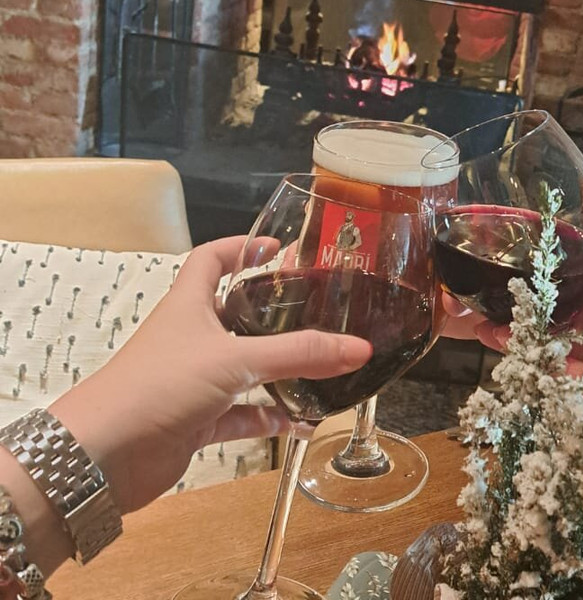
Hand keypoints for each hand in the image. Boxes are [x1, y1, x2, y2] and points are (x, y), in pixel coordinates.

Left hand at [48, 236, 373, 514]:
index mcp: (189, 305)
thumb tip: (357, 348)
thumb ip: (299, 354)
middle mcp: (191, 338)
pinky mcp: (196, 420)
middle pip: (237, 314)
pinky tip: (301, 421)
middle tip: (316, 311)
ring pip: (246, 368)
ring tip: (322, 369)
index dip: (242, 247)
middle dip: (275, 313)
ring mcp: (193, 381)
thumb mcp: (236, 360)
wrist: (103, 457)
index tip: (277, 247)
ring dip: (280, 371)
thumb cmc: (154, 388)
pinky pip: (243, 414)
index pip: (212, 260)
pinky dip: (271, 417)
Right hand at [439, 169, 582, 377]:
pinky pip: (569, 377)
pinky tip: (513, 352)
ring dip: (533, 332)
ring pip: (567, 342)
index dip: (569, 258)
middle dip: (544, 300)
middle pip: (578, 309)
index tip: (533, 246)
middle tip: (503, 286)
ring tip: (490, 322)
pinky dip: (541, 365)